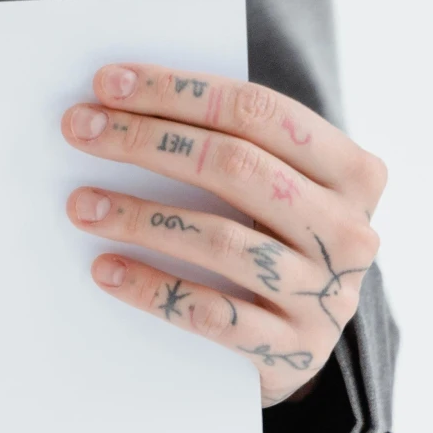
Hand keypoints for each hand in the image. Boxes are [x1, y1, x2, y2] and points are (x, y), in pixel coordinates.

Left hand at [60, 64, 385, 405]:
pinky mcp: (291, 348)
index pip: (258, 111)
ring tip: (80, 204)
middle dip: (145, 141)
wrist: (306, 344)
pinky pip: (209, 314)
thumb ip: (234, 148)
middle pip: (234, 166)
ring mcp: (324, 293)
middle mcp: (348, 230)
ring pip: (219, 241)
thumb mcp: (280, 192)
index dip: (177, 92)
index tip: (107, 84)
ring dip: (137, 216)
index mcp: (354, 171)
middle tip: (79, 131)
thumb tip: (123, 104)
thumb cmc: (275, 244)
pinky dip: (150, 288)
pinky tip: (104, 269)